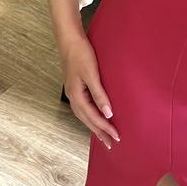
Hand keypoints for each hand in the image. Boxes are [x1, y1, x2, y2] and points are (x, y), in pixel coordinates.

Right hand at [60, 32, 120, 149]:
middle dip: (99, 132)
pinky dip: (91, 116)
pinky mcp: (76, 88)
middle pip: (87, 120)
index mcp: (76, 96)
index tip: (116, 137)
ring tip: (103, 136)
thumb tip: (108, 113)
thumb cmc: (81, 55)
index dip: (105, 128)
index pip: (93, 117)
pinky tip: (96, 117)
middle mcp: (73, 98)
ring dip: (94, 126)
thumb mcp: (92, 75)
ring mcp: (73, 93)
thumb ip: (99, 95)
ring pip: (85, 116)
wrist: (69, 40)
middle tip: (110, 144)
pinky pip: (84, 108)